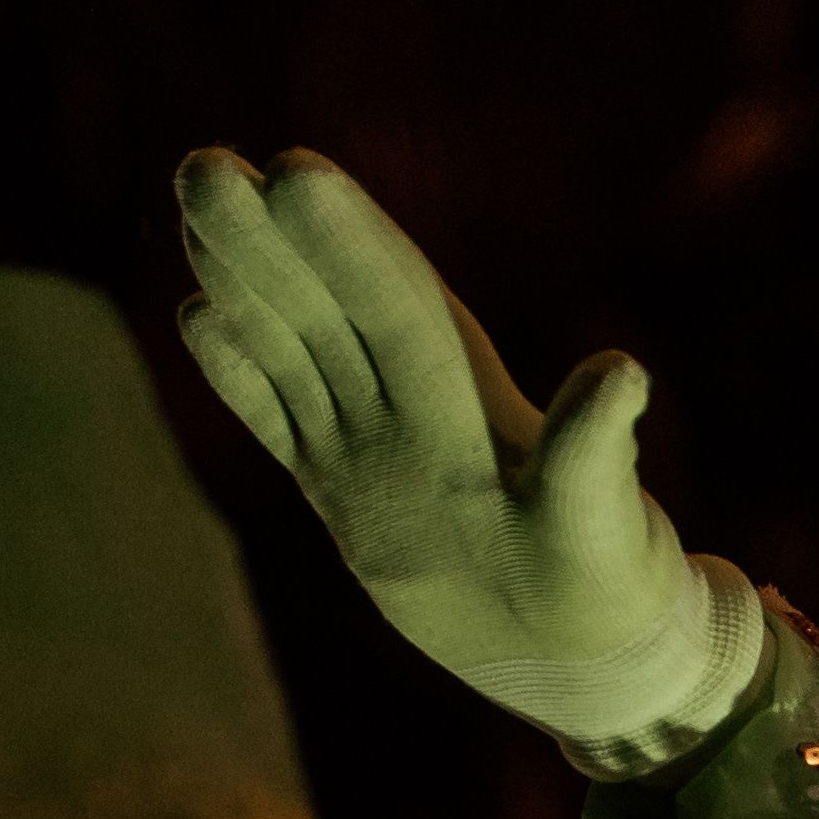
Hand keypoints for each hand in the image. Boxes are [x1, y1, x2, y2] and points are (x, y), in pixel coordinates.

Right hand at [171, 148, 756, 762]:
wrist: (591, 655)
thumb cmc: (612, 591)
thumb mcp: (606, 529)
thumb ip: (593, 455)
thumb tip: (622, 372)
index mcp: (475, 407)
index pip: (400, 309)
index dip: (350, 246)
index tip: (295, 172)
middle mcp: (418, 412)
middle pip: (333, 312)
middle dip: (271, 242)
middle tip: (203, 164)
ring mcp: (377, 450)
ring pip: (297, 350)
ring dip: (245, 282)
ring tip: (195, 203)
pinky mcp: (348, 495)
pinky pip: (282, 420)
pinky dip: (240, 375)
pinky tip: (196, 313)